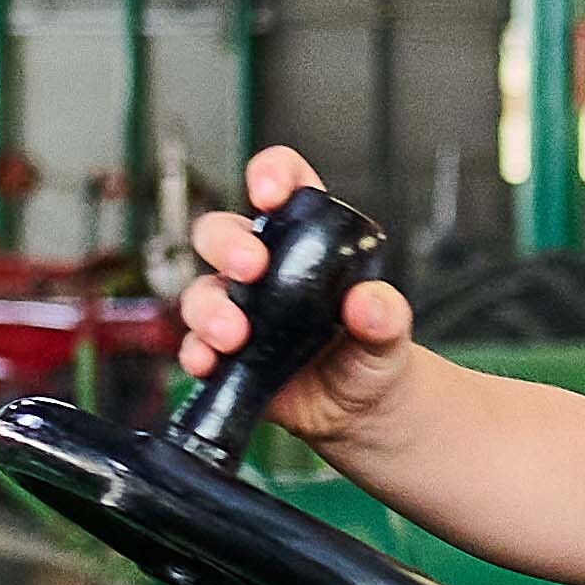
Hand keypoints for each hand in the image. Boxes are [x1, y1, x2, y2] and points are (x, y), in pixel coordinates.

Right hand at [169, 147, 418, 443]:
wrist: (360, 409)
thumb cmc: (372, 351)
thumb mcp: (390, 331)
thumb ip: (385, 314)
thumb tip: (368, 303)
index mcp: (307, 239)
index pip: (284, 184)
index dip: (271, 175)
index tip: (269, 195)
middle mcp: (264, 265)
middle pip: (222, 231)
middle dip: (227, 243)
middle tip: (251, 267)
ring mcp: (239, 307)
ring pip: (201, 290)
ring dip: (209, 308)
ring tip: (234, 335)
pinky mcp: (223, 352)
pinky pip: (194, 345)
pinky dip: (196, 352)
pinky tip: (209, 362)